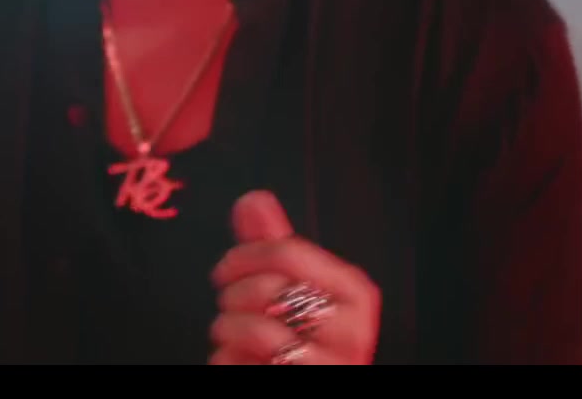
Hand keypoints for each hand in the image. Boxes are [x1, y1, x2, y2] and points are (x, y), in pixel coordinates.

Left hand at [208, 191, 380, 364]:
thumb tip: (253, 200)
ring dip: (228, 329)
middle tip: (232, 306)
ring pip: (256, 330)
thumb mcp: (295, 288)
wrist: (304, 377)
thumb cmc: (301, 340)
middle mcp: (351, 332)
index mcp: (355, 294)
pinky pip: (244, 361)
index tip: (226, 269)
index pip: (288, 252)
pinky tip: (238, 357)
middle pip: (269, 289)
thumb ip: (274, 245)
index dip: (244, 256)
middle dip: (234, 296)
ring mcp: (330, 364)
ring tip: (233, 334)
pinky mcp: (300, 382)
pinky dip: (228, 357)